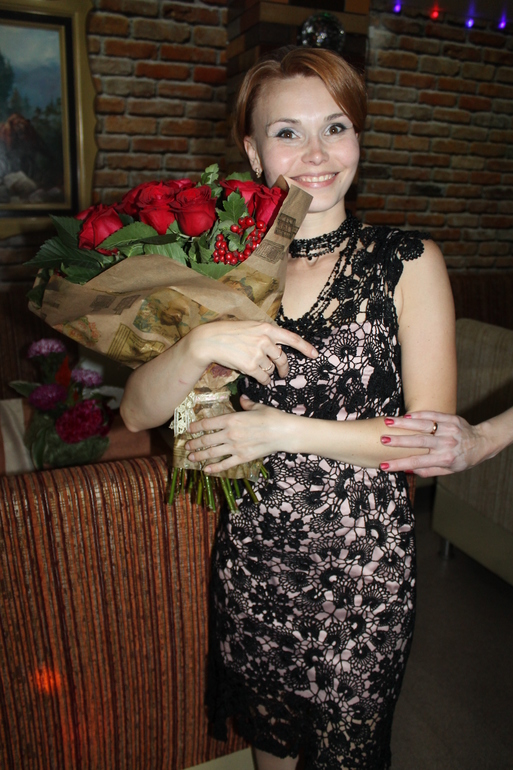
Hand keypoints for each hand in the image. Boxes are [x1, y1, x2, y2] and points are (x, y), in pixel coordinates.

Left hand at [185, 396, 287, 471]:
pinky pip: (225, 464)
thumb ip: (246, 404)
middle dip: (194, 443)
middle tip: (186, 446)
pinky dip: (214, 468)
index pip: (208, 423)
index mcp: (232, 419)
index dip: (196, 427)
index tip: (189, 430)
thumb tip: (242, 399)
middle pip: (206, 440)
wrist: (284, 432)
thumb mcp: (258, 407)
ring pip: (212, 453)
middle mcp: (230, 434)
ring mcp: (235, 447)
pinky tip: (206, 470)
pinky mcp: (243, 457)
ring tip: (191, 458)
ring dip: (200, 456)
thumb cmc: (272, 417)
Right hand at [191, 320, 317, 385]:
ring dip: (268, 373)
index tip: (315, 354)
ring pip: (271, 369)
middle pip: (282, 358)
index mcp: (267, 328)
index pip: (292, 338)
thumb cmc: (230, 333)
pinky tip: (257, 377)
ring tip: (258, 371)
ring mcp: (257, 353)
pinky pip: (263, 377)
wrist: (211, 340)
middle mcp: (265, 340)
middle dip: (284, 368)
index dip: (305, 347)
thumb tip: (278, 350)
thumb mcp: (251, 327)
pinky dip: (262, 380)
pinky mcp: (250, 365)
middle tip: (283, 373)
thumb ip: (265, 335)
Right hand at [379, 411, 483, 476]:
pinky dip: (418, 415)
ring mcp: (449, 429)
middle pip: (419, 442)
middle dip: (399, 441)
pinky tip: (405, 416)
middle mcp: (447, 444)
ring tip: (388, 422)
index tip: (384, 466)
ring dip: (404, 424)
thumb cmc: (462, 459)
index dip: (400, 464)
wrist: (482, 442)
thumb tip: (407, 470)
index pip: (418, 463)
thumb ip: (428, 470)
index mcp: (445, 459)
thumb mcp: (448, 470)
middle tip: (383, 440)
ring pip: (424, 426)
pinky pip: (432, 415)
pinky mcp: (450, 418)